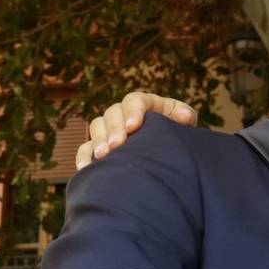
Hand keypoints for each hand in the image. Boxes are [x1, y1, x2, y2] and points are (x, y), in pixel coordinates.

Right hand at [75, 91, 197, 167]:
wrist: (169, 155)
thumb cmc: (177, 136)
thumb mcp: (185, 124)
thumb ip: (184, 117)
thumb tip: (185, 116)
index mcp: (146, 105)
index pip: (135, 100)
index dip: (132, 111)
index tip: (133, 126)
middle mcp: (124, 114)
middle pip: (112, 113)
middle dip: (113, 128)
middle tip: (116, 145)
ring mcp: (110, 130)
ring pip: (97, 127)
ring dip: (99, 140)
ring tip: (104, 156)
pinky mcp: (100, 148)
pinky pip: (86, 148)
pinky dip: (84, 156)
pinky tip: (86, 167)